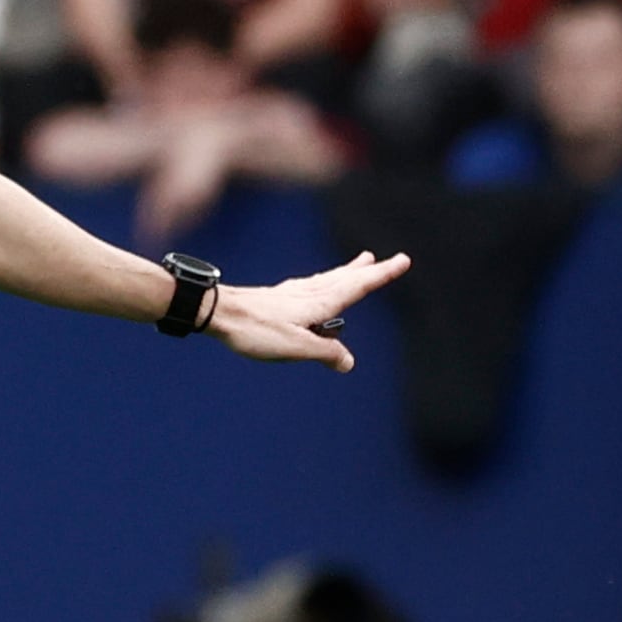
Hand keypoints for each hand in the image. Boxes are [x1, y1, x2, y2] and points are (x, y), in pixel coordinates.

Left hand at [209, 250, 409, 369]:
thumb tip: (348, 362)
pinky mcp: (277, 297)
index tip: (403, 260)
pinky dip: (324, 280)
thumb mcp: (296, 347)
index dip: (381, 275)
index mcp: (319, 303)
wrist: (217, 312)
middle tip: (385, 259)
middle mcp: (308, 294)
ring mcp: (291, 293)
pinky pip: (309, 286)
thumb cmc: (255, 330)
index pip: (358, 287)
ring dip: (347, 271)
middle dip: (368, 270)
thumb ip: (326, 353)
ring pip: (328, 279)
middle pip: (345, 279)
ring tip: (360, 263)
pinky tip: (315, 284)